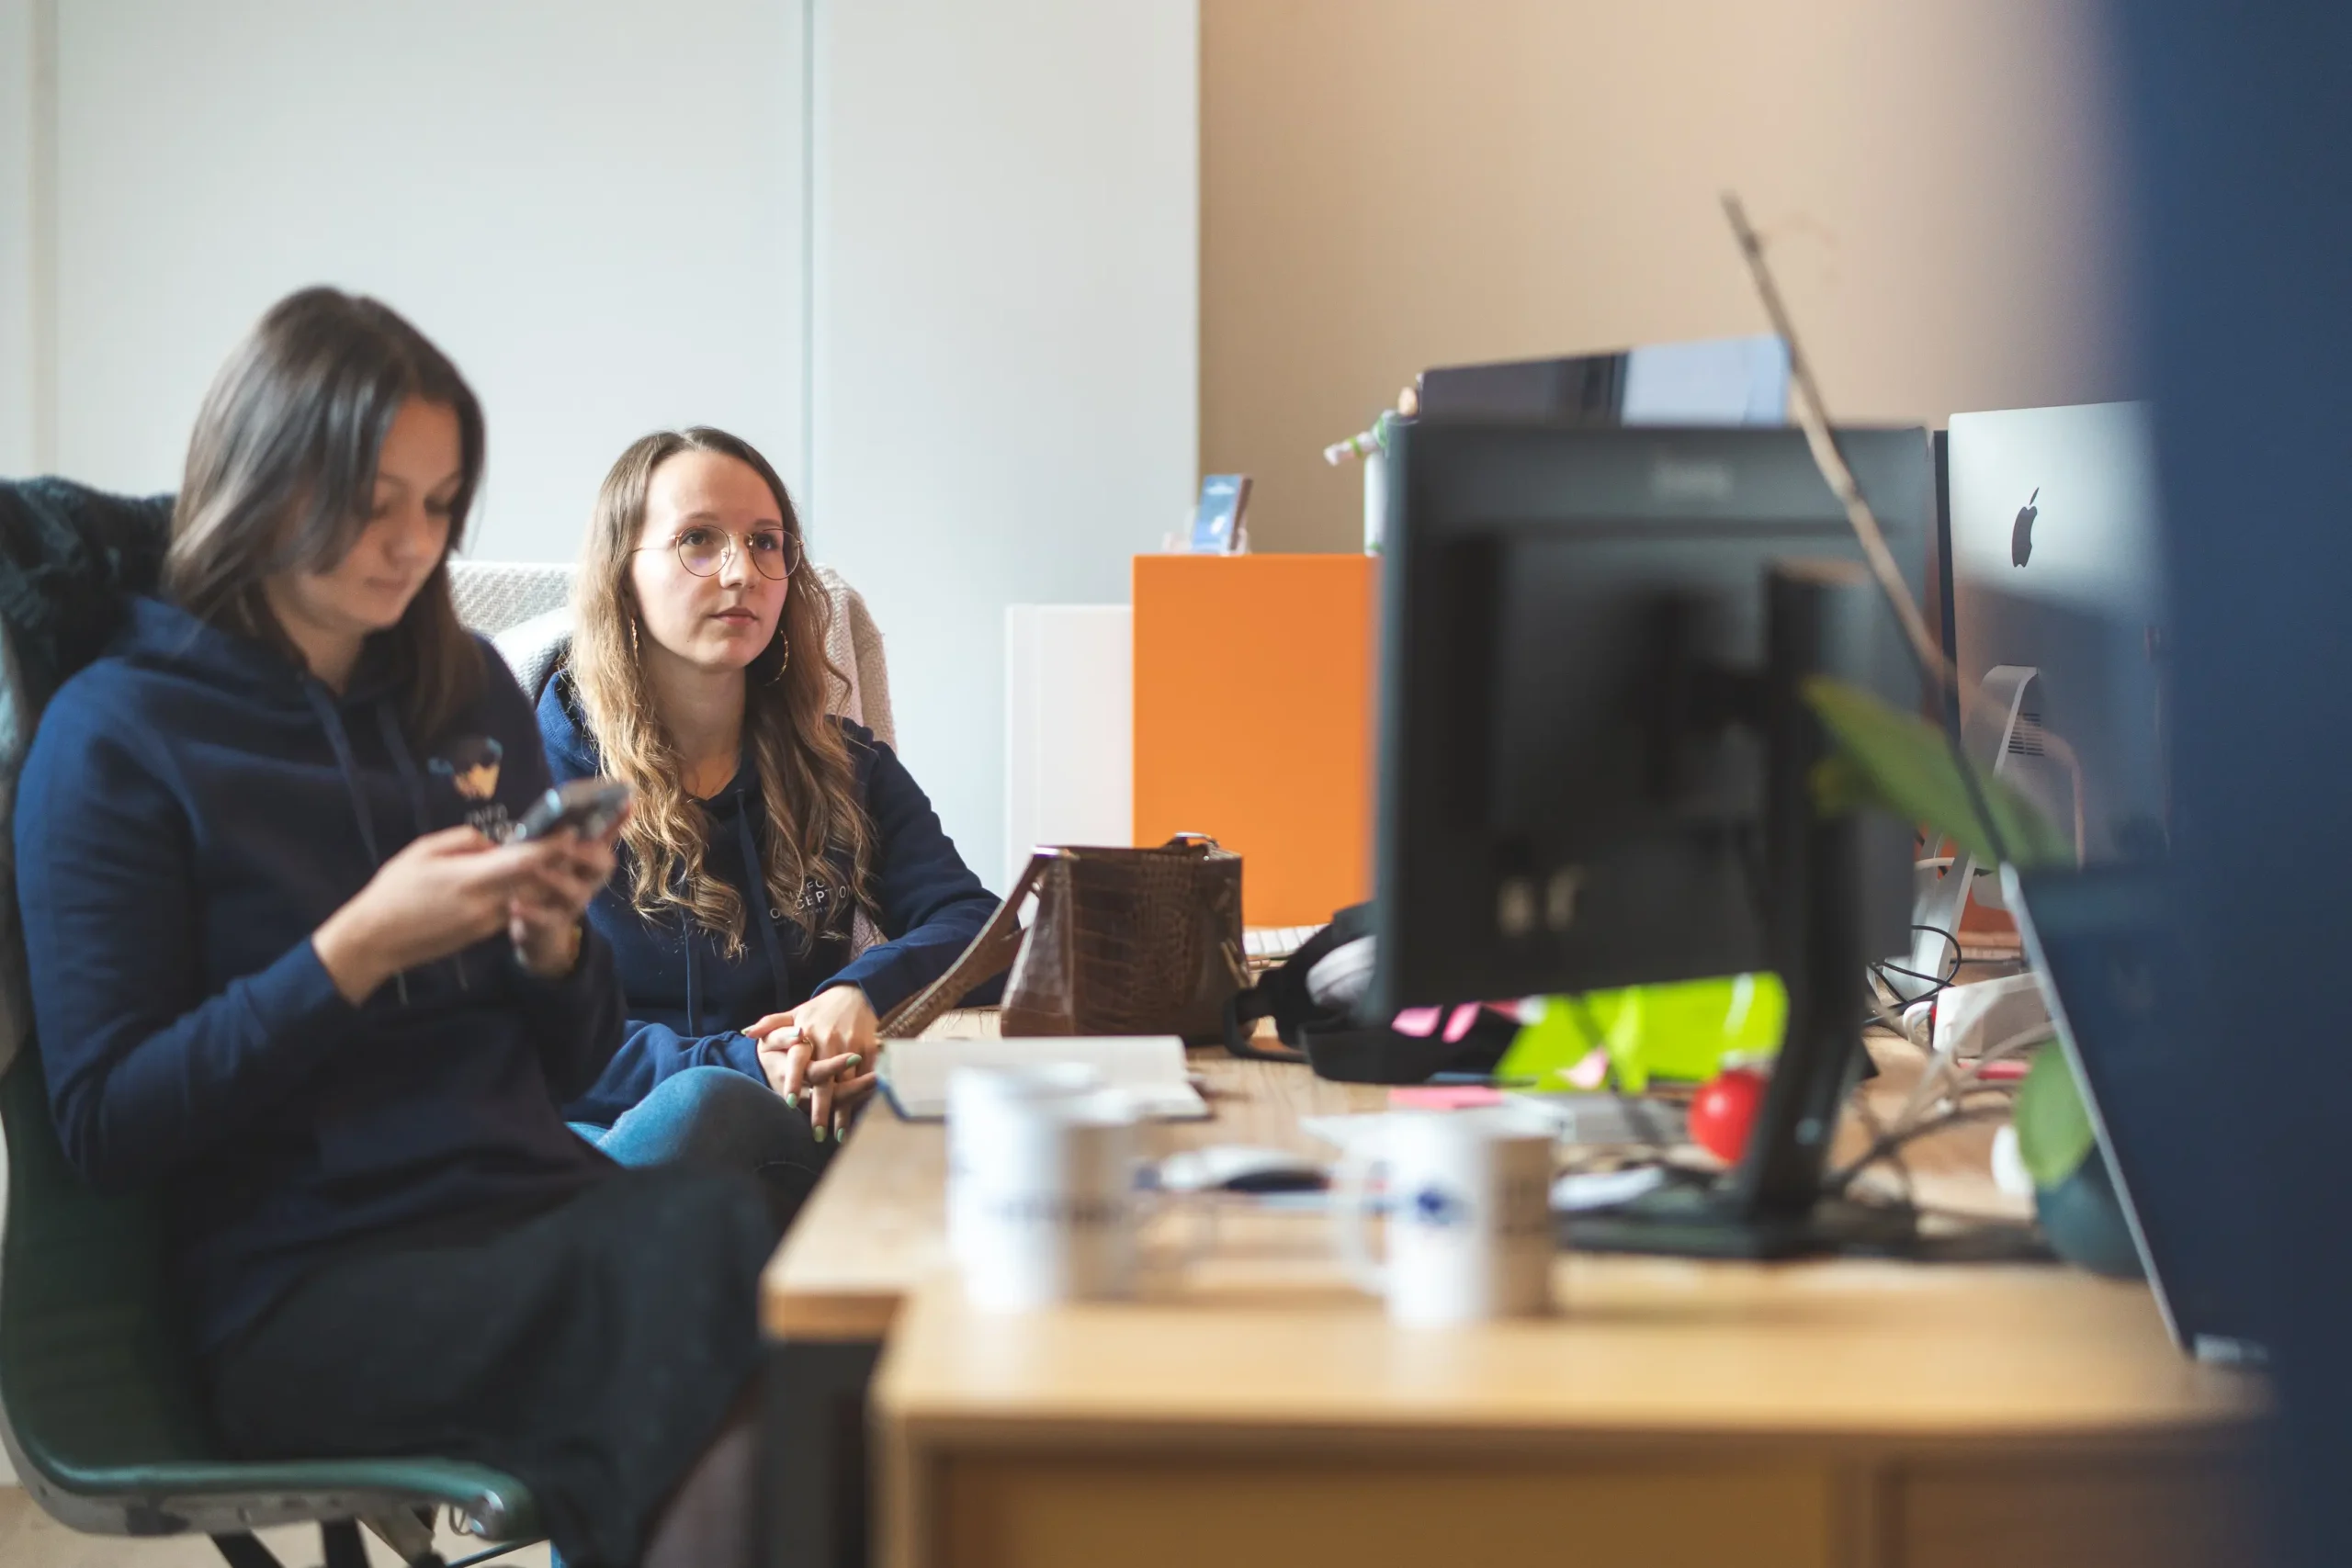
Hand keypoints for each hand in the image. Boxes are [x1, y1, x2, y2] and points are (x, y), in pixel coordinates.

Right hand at [313, 826, 556, 1002]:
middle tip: (569, 843)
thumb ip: (464, 840)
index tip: (571, 831)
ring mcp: (487, 923)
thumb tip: (494, 843)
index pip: (526, 861)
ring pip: (527, 898)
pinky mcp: (483, 935)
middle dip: (555, 863)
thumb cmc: (394, 890)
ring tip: (547, 860)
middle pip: (536, 881)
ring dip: (541, 881)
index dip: (552, 847)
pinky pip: (511, 909)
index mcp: (472, 879)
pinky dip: (521, 895)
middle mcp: (487, 904)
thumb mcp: (424, 850)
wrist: (377, 941)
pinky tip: (517, 882)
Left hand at [507, 810, 625, 977]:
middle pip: (603, 864)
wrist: (532, 926)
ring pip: (576, 891)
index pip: (607, 834)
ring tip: (535, 869)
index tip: (625, 801)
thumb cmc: (539, 879)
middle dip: (587, 852)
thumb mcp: (547, 852)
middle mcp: (588, 878)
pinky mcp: (553, 923)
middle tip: (567, 842)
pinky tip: (514, 905)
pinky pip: (546, 918)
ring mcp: (574, 902)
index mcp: (587, 856)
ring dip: (556, 879)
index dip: (617, 820)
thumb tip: (568, 825)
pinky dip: (530, 911)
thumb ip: (556, 834)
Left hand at [749, 987, 878, 1140]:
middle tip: (817, 1134)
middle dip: (821, 1109)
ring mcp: (851, 1047)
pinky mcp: (869, 1050)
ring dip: (843, 1112)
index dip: (794, 1081)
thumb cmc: (820, 1008)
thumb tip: (745, 1032)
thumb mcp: (795, 1012)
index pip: (799, 1061)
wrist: (857, 994)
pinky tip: (857, 1117)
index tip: (788, 1103)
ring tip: (838, 1135)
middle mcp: (830, 1041)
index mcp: (809, 1034)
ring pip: (847, 1085)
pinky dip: (862, 1098)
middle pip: (826, 1081)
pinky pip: (864, 1079)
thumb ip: (770, 1024)